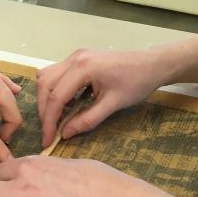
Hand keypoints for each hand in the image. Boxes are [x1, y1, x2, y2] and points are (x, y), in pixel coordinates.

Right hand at [37, 48, 170, 143]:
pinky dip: (56, 90)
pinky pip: (58, 74)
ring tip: (58, 117)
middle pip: (45, 84)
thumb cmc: (137, 83)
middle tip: (50, 131)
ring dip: (48, 98)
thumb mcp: (112, 105)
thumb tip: (64, 134)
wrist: (152, 64)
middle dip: (44, 110)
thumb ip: (87, 120)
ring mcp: (76, 56)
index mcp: (83, 67)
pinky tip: (69, 104)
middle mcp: (74, 58)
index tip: (47, 140)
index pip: (56, 97)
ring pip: (47, 77)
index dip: (49, 121)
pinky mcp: (80, 59)